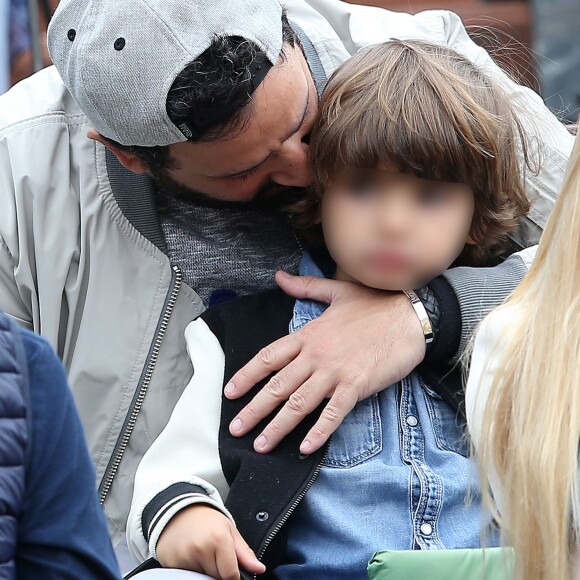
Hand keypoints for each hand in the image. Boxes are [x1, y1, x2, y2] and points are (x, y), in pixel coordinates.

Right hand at [156, 504, 264, 579]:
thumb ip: (245, 553)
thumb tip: (259, 568)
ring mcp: (185, 556)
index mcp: (219, 539)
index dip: (233, 575)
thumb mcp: (229, 530)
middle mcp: (201, 548)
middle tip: (213, 553)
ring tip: (202, 553)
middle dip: (218, 570)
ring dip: (204, 571)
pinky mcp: (173, 563)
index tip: (231, 569)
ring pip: (202, 578)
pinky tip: (191, 557)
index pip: (231, 575)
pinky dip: (191, 570)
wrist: (179, 511)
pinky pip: (187, 576)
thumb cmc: (207, 520)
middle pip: (216, 577)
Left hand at [225, 271, 425, 453]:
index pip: (268, 357)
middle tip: (236, 429)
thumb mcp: (336, 291)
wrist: (410, 315)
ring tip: (262, 445)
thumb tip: (279, 276)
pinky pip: (334, 413)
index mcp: (308, 335)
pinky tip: (306, 448)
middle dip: (254, 410)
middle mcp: (316, 355)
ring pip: (300, 403)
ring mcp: (336, 372)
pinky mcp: (357, 385)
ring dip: (278, 426)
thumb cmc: (375, 304)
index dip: (247, 375)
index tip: (230, 392)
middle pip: (278, 386)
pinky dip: (319, 432)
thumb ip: (305, 287)